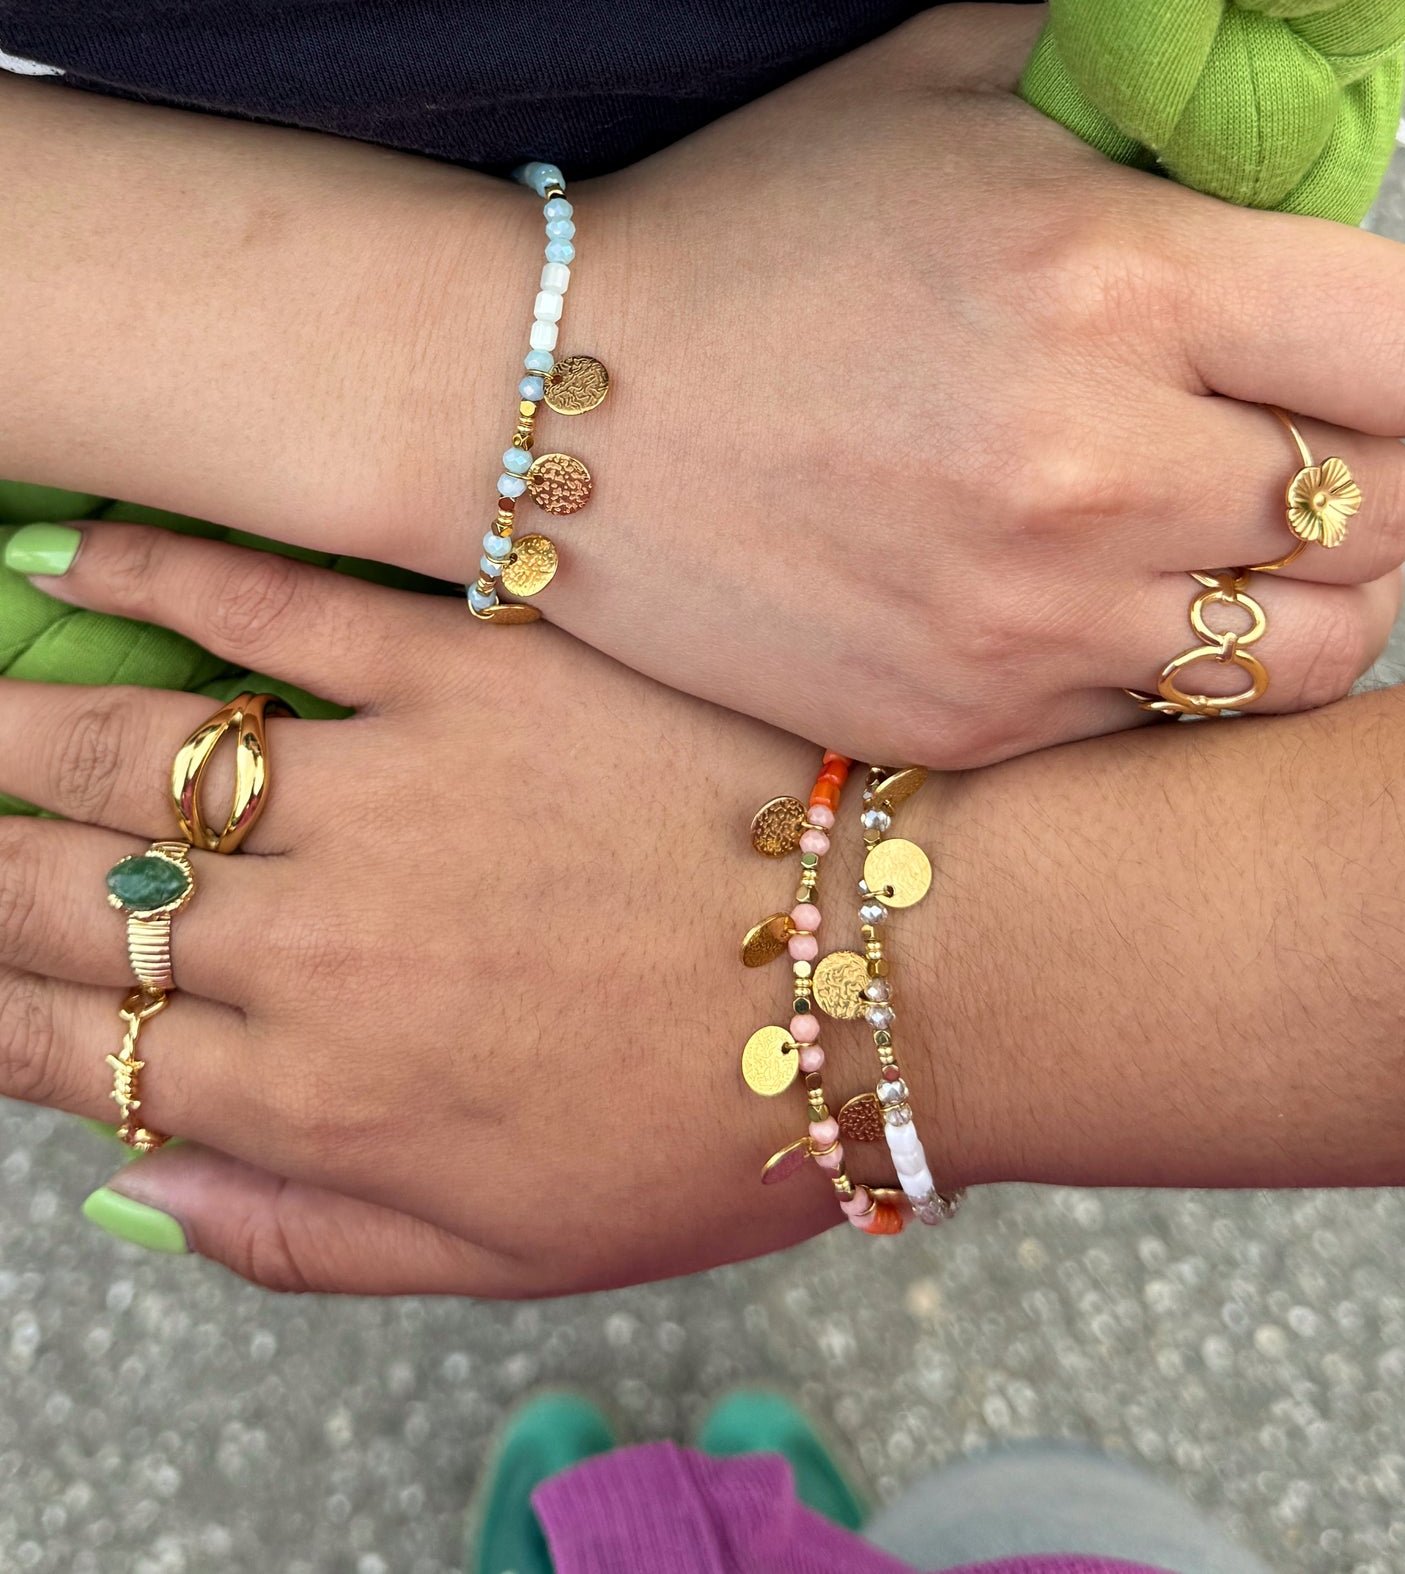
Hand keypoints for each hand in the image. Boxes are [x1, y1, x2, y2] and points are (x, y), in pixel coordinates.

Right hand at [0, 6, 1404, 767]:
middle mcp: (1093, 472)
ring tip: (1210, 548)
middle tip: (1264, 448)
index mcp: (1111, 277)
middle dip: (1358, 476)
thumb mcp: (937, 94)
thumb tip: (1269, 180)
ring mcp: (1031, 625)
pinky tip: (1083, 605)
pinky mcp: (970, 723)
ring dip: (1294, 596)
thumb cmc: (741, 238)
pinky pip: (1164, 722)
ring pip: (1311, 654)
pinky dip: (1164, 671)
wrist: (548, 407)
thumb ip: (1140, 120)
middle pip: (1391, 519)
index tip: (1327, 349)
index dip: (1393, 351)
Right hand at [3, 525, 1404, 1298]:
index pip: (65, 1043)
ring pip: (125, 753)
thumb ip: (309, 1236)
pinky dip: (162, 575)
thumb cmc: (727, 1121)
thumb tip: (144, 1185)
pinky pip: (272, 611)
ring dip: (7, 726)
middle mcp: (312, 950)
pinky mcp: (469, 670)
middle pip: (59, 894)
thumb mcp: (519, 1257)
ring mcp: (385, 796)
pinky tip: (83, 552)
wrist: (911, 968)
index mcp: (318, 1100)